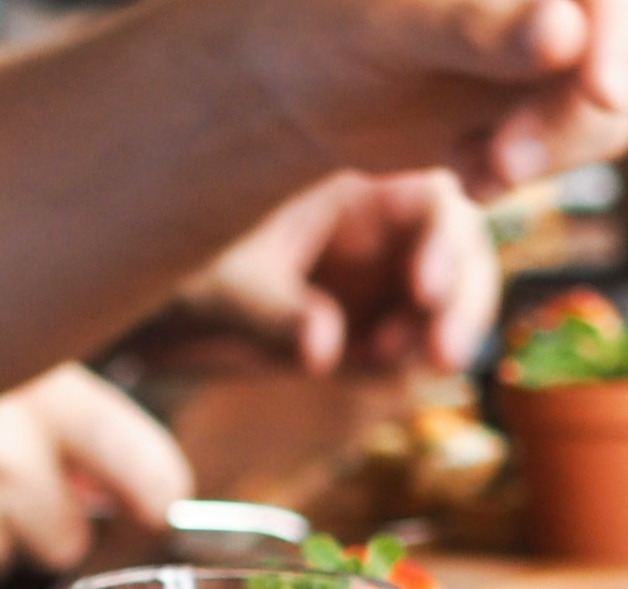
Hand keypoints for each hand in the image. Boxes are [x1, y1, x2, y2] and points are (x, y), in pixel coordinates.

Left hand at [182, 170, 498, 372]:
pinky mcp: (381, 327)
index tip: (425, 292)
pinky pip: (414, 347)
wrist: (166, 318)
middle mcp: (385, 225)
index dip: (444, 243)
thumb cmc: (188, 272)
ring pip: (449, 306)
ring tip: (381, 361)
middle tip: (441, 355)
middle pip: (461, 255)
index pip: (433, 200)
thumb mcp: (220, 286)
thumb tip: (323, 347)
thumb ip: (272, 314)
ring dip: (438, 340)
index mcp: (356, 182)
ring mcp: (388, 278)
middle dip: (461, 305)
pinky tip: (358, 368)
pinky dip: (401, 365)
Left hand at [236, 0, 627, 194]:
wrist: (304, 85)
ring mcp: (571, 35)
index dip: (617, 33)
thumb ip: (477, 27)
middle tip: (505, 164)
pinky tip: (469, 173)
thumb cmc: (328, 28)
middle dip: (574, 115)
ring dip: (553, 152)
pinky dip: (533, 169)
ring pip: (617, 103)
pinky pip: (585, 141)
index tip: (600, 91)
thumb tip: (564, 33)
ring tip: (475, 172)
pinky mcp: (557, 94)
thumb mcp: (391, 26)